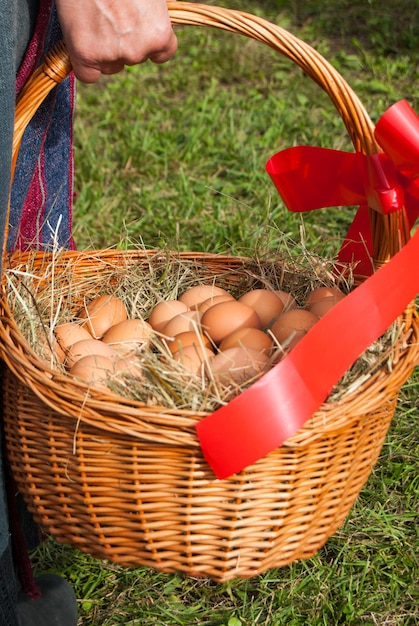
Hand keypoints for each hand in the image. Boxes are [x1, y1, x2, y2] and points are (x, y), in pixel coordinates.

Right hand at [55, 0, 177, 82]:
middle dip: (123, 42)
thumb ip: (152, 14)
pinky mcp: (86, 54)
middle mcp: (137, 51)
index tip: (139, 32)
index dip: (149, 43)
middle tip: (109, 14)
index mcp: (160, 35)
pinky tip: (81, 43)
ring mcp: (111, 55)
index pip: (162, 54)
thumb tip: (148, 21)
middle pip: (133, 59)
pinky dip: (84, 64)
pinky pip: (88, 75)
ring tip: (94, 19)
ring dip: (103, 52)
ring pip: (110, 67)